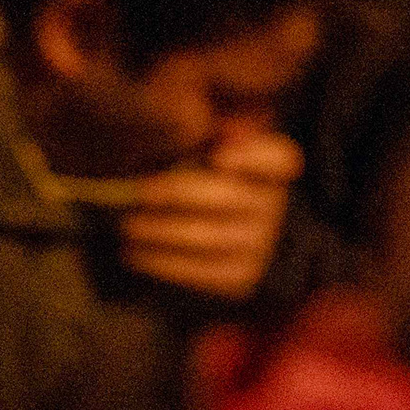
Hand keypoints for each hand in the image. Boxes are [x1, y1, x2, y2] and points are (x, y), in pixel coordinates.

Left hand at [113, 129, 302, 299]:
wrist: (239, 236)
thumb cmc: (217, 179)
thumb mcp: (219, 149)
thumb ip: (210, 134)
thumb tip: (202, 131)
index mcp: (273, 168)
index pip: (280, 159)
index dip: (252, 158)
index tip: (217, 157)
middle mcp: (273, 206)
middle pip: (227, 197)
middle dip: (178, 194)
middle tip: (140, 192)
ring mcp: (259, 246)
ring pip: (208, 237)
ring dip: (162, 231)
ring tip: (129, 225)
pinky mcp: (240, 278)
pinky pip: (200, 273)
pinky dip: (163, 263)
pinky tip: (135, 253)